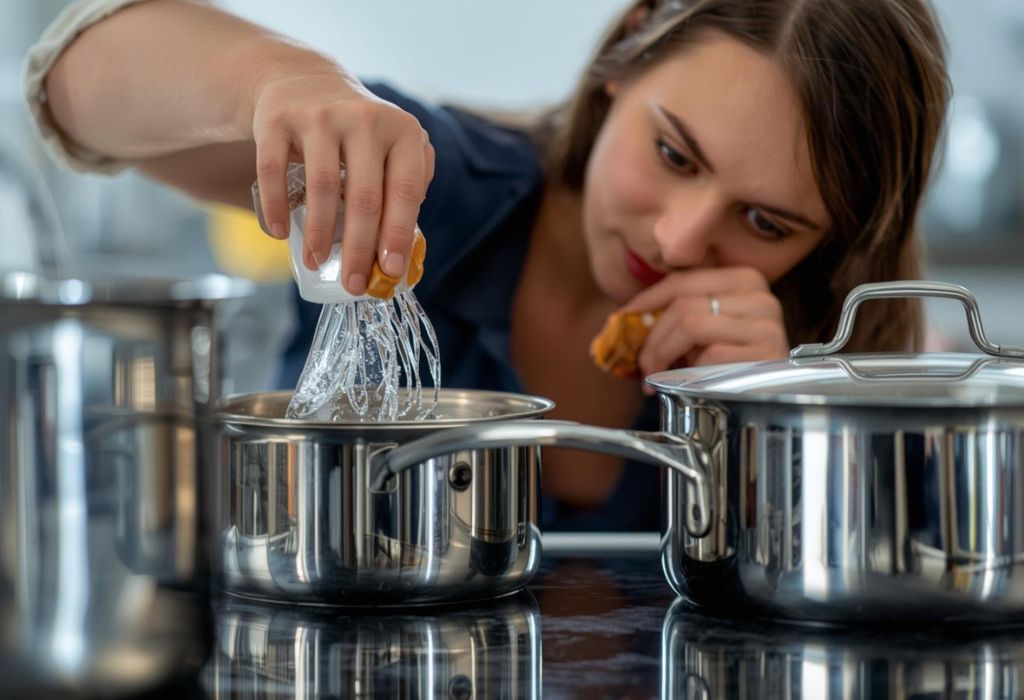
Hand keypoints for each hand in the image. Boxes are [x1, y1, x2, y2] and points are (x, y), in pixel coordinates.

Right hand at [249, 60, 433, 294]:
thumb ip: (407, 187)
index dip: (397, 234)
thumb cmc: (358, 134)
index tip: (390, 271)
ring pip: (323, 187)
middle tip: (353, 283)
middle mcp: (364, 119)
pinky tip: (280, 233)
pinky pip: (274, 171)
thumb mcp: (393, 146)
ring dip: (318, 234)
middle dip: (358, 248)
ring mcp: (320, 116)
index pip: (404, 191)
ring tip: (315, 262)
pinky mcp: (278, 119)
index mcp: (402, 131)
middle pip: (365, 197)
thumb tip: (401, 249)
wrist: (304, 81)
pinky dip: (277, 208)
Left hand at [619, 267, 789, 391]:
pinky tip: (692, 382)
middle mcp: (760, 296)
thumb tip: (627, 317)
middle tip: (642, 363)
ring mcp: (766, 323)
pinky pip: (709, 355)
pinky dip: (691, 371)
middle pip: (682, 304)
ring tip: (659, 374)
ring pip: (691, 324)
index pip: (682, 280)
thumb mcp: (708, 329)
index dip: (646, 300)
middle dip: (652, 337)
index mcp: (744, 279)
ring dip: (665, 354)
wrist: (776, 395)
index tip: (624, 318)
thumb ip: (679, 314)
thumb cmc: (737, 362)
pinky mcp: (765, 352)